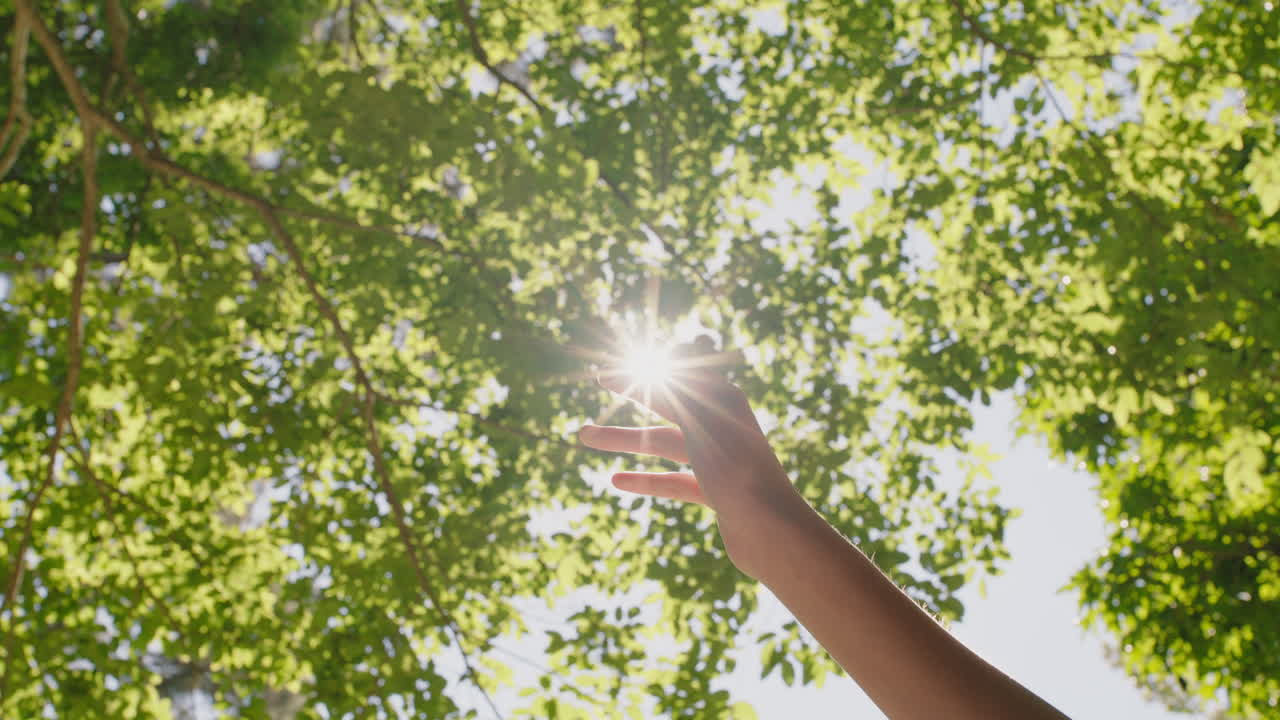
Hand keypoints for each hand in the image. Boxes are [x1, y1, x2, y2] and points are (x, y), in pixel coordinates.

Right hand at [578, 341, 801, 575]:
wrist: (771, 532)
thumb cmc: (736, 470)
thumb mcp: (701, 423)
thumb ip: (681, 392)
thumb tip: (672, 353)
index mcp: (724, 401)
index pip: (678, 373)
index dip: (646, 369)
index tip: (607, 372)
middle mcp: (722, 426)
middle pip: (669, 404)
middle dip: (633, 394)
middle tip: (599, 379)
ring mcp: (719, 461)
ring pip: (665, 444)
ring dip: (625, 438)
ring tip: (583, 436)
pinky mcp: (716, 492)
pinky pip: (675, 482)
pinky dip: (646, 479)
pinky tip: (615, 480)